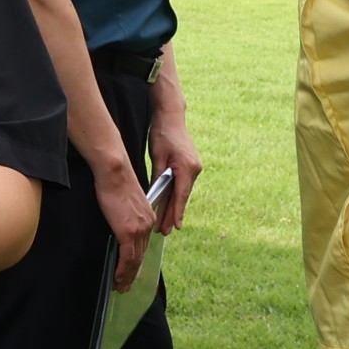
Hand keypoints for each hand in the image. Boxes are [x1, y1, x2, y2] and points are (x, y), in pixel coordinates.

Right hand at [92, 153, 161, 289]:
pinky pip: (127, 257)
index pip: (143, 246)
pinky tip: (118, 277)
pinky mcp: (128, 232)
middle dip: (133, 274)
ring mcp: (139, 230)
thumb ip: (127, 216)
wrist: (115, 173)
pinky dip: (123, 270)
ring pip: (135, 260)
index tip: (131, 271)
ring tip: (120, 286)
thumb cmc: (116, 183)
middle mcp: (148, 225)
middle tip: (126, 286)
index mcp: (148, 218)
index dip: (137, 261)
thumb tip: (119, 224)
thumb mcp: (126, 202)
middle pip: (141, 256)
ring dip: (127, 276)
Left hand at [148, 98, 204, 235]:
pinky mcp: (191, 165)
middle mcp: (194, 169)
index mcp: (187, 167)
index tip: (174, 227)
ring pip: (183, 192)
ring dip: (174, 207)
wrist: (172, 117)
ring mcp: (194, 167)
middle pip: (182, 197)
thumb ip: (158, 176)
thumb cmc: (162, 134)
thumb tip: (154, 195)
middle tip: (165, 231)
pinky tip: (170, 207)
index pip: (180, 195)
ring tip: (166, 224)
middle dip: (173, 214)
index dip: (176, 213)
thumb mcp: (157, 157)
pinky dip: (176, 196)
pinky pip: (183, 185)